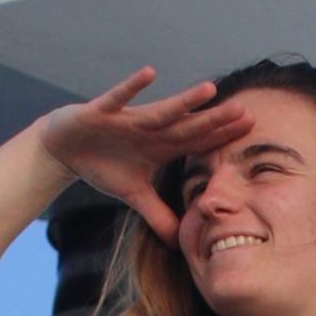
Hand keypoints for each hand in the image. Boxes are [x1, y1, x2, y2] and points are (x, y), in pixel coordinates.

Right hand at [36, 69, 263, 242]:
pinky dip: (131, 87)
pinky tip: (150, 73)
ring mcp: (127, 119)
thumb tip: (178, 242)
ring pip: (161, 111)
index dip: (221, 138)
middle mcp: (149, 129)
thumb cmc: (103, 164)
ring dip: (185, 102)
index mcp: (159, 146)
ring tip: (210, 90)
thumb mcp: (133, 195)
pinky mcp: (101, 111)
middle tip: (245, 111)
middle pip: (188, 125)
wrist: (64, 148)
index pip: (197, 142)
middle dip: (215, 120)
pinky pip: (119, 98)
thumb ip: (157, 215)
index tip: (251, 131)